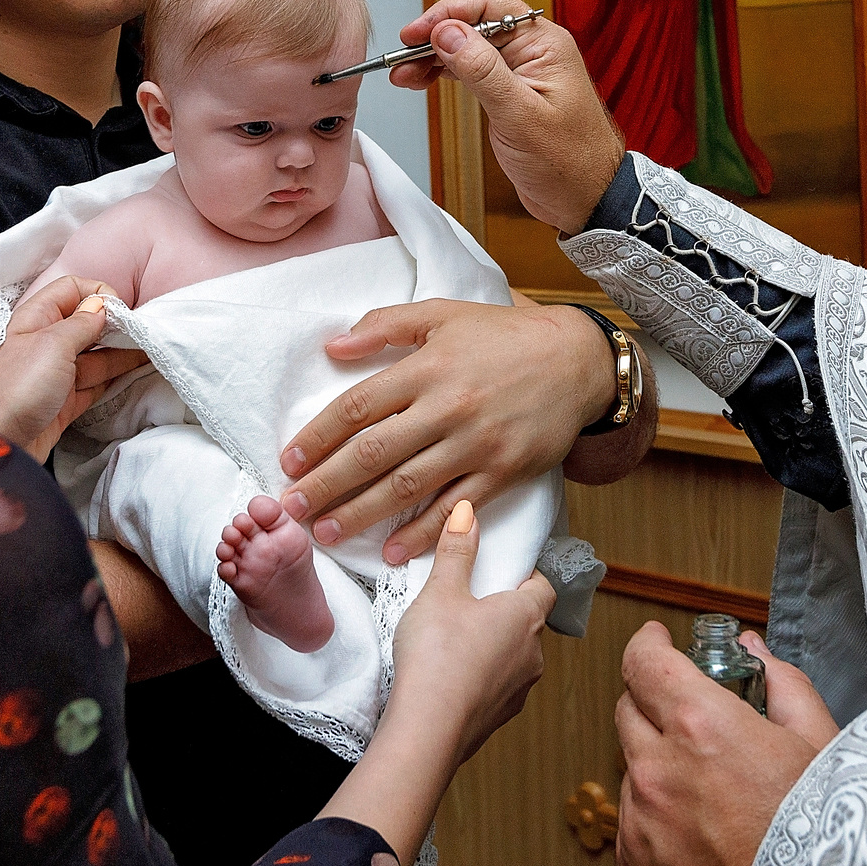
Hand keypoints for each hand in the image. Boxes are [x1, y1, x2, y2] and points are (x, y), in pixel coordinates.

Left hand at [0, 278, 143, 458]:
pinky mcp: (61, 404)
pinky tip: (134, 376)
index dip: (99, 295)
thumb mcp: (53, 344)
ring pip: (94, 358)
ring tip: (151, 352)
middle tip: (146, 333)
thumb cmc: (16, 386)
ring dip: (121, 355)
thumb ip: (82, 323)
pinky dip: (113, 381)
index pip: (72, 290)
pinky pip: (93, 386)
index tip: (123, 312)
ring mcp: (54, 375)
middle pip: (87, 325)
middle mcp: (45, 343)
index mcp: (37, 318)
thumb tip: (103, 306)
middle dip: (116, 327)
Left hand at [279, 298, 616, 561]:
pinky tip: (390, 551)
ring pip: (406, 486)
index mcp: (428, 368)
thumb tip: (332, 347)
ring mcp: (476, 444)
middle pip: (373, 453)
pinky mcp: (503, 473)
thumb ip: (385, 325)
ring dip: (360, 514)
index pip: (358, 406)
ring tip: (324, 533)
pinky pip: (454, 509)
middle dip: (326, 485)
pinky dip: (421, 534)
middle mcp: (448, 408)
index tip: (289, 461)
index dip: (318, 436)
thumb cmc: (503, 336)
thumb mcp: (443, 314)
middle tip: (290, 509)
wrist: (577, 362)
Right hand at [320, 499, 555, 864]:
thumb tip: (467, 512)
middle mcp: (533, 654)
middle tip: (470, 599)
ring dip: (493, 646)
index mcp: (526, 615)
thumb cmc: (437, 655)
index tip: (507, 567)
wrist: (428, 729)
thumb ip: (456, 551)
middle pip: (528, 621)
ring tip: (454, 639)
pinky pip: (496, 686)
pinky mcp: (499, 717)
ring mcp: (519, 689)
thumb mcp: (440, 592)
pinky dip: (480, 677)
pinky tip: (450, 675)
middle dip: (504, 609)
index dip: (528, 573)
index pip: (544, 585)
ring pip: (514, 656)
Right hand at [386, 0, 623, 232]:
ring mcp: (520, 71)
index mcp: (543, 44)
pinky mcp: (509, 93)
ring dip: (433, 56)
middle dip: (434, 37)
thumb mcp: (520, 115)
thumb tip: (448, 32)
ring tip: (404, 73)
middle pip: (473, 24)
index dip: (447, 14)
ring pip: (467, 47)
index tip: (417, 33)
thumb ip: (482, 71)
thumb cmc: (569, 162)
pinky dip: (444, 73)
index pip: (488, 6)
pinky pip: (471, 70)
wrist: (586, 199)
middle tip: (402, 57)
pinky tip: (421, 80)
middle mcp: (532, 51)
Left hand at [614, 622, 837, 865]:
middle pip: (629, 711)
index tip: (657, 643)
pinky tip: (704, 836)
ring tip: (717, 793)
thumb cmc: (825, 844)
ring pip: (633, 771)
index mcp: (700, 727)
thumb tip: (756, 653)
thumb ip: (782, 685)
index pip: (643, 662)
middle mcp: (658, 770)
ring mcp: (641, 823)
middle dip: (655, 702)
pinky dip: (657, 819)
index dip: (649, 645)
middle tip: (692, 715)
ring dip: (660, 766)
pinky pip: (634, 824)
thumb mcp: (822, 746)